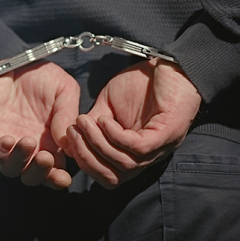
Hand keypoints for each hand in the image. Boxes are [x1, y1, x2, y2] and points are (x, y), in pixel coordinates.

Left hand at [0, 61, 79, 188]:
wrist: (13, 62)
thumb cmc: (41, 78)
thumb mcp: (64, 90)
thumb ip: (68, 113)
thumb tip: (67, 143)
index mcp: (50, 146)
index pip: (54, 173)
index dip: (58, 179)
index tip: (63, 177)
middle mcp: (29, 151)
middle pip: (31, 176)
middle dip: (39, 173)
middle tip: (45, 157)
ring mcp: (7, 146)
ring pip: (10, 169)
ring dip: (20, 160)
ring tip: (27, 141)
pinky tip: (7, 140)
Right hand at [65, 58, 200, 188]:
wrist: (169, 62)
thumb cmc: (141, 83)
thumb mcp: (107, 106)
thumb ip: (92, 126)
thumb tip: (70, 143)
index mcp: (136, 155)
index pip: (109, 177)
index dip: (86, 163)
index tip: (70, 139)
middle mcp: (150, 157)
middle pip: (115, 178)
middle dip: (88, 159)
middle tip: (74, 134)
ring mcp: (161, 148)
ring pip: (124, 164)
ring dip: (98, 144)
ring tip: (84, 123)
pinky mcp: (169, 134)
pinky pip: (138, 147)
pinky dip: (116, 136)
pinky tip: (104, 120)